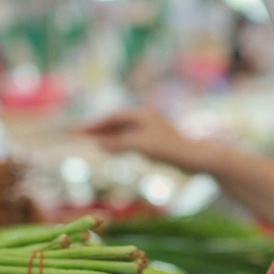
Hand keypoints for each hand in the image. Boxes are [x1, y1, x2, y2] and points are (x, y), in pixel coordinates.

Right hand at [81, 107, 208, 172]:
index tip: (79, 131)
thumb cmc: (167, 150)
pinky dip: (118, 143)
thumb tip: (99, 144)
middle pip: (117, 122)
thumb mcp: (139, 146)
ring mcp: (151, 129)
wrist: (193, 158)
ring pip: (124, 131)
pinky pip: (131, 139)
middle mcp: (145, 118)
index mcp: (142, 114)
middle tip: (81, 136)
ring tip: (93, 142)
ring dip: (108, 136)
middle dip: (99, 129)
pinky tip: (113, 149)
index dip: (94, 124)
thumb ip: (117, 144)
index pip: (113, 117)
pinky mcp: (155, 141)